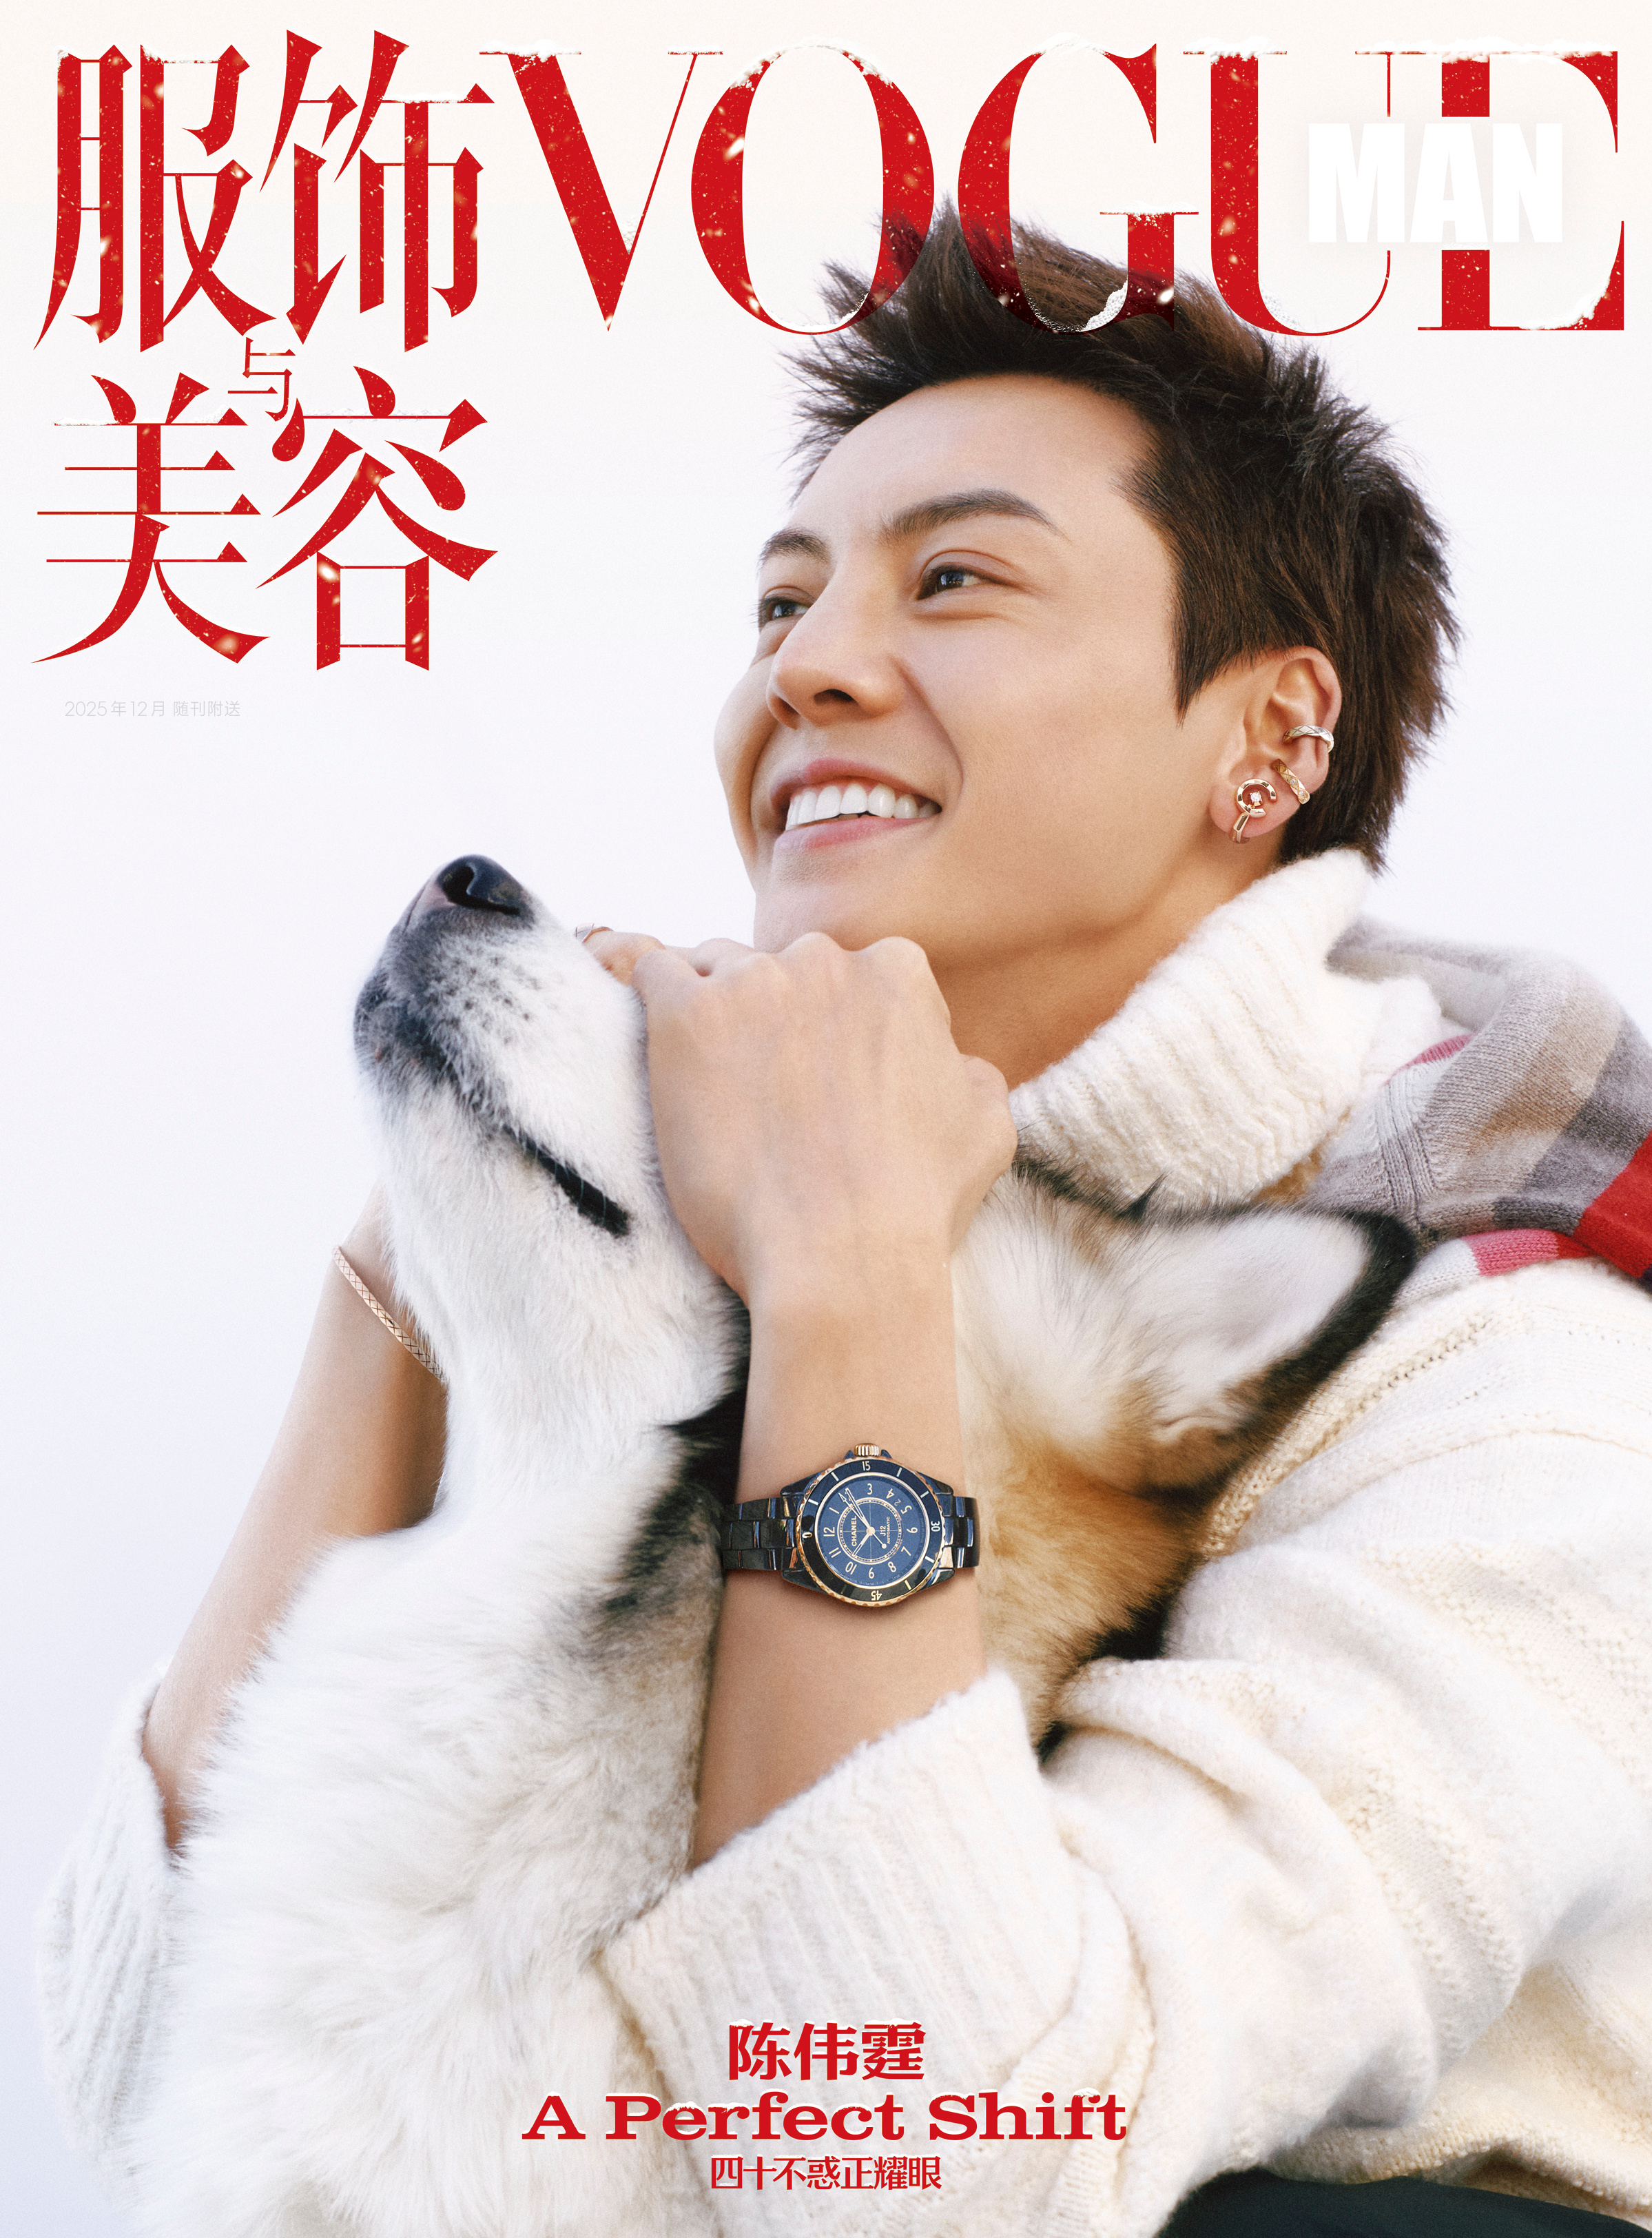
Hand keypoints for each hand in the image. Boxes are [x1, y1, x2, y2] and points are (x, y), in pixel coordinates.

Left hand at [629, 932, 1014, 1308]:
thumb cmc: (915, 1205)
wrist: (838, 1258)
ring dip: (715, 1017)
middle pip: (784, 970)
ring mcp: (752, 984)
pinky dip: (647, 996)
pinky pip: (650, 975)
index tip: (826, 1080)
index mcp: (898, 974)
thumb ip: (968, 1072)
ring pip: (716, 971)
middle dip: (776, 1019)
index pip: (857, 976)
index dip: (840, 1030)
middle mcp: (825, 960)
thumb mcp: (986, 1128)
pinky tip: (657, 1043)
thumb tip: (952, 1061)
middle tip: (768, 1093)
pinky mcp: (686, 1017)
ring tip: (712, 1086)